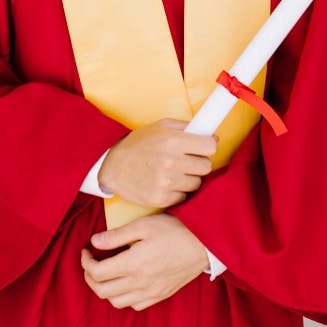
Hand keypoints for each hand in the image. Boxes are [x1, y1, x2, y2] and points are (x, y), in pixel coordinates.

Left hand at [81, 214, 208, 309]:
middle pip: (102, 291)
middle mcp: (140, 283)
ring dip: (104, 289)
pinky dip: (123, 297)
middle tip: (90, 262)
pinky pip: (134, 305)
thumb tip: (94, 241)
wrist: (203, 244)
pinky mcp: (160, 295)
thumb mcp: (143, 225)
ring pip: (116, 302)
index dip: (85, 262)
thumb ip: (117, 235)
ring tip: (105, 273)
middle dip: (89, 277)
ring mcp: (150, 292)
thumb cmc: (175, 230)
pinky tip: (125, 282)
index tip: (86, 250)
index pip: (97, 272)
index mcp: (133, 264)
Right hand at [98, 119, 216, 207]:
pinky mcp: (160, 199)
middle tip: (186, 160)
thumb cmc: (139, 144)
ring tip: (173, 171)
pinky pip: (183, 196)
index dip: (207, 146)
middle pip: (206, 167)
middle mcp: (170, 162)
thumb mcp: (161, 127)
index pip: (210, 147)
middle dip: (198, 163)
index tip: (202, 147)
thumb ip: (187, 128)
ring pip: (196, 183)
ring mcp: (165, 182)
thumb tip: (213, 137)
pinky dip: (177, 191)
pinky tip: (165, 182)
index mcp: (172, 140)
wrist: (113, 165)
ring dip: (188, 178)